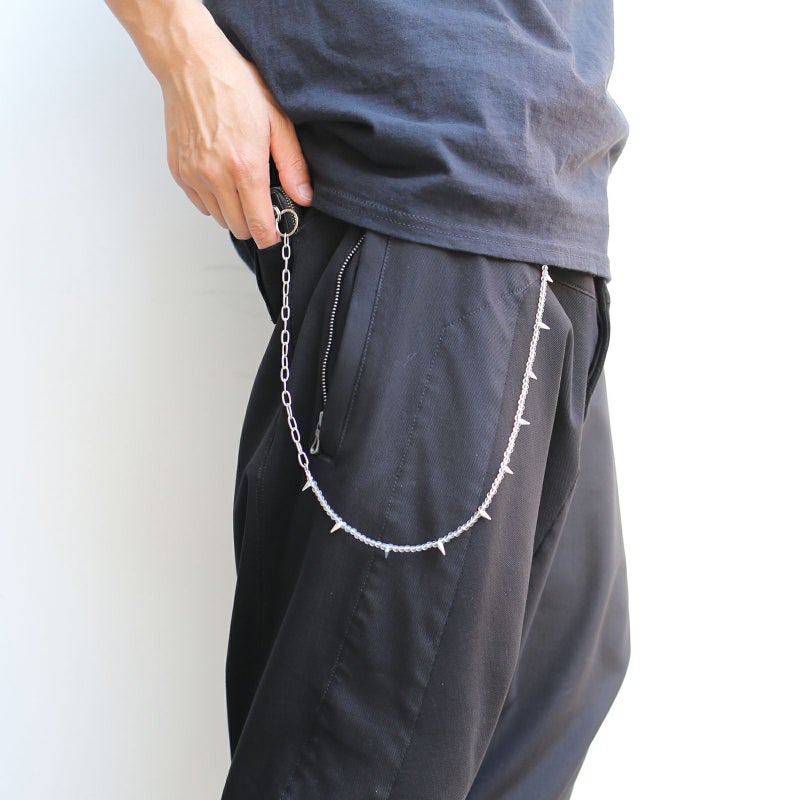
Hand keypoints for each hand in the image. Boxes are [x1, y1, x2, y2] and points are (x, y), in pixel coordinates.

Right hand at [156, 10, 311, 247]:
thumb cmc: (235, 85)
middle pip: (239, 228)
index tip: (277, 232)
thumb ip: (292, 165)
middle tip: (262, 203)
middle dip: (254, 223)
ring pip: (219, 219)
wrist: (192, 64)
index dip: (271, 235)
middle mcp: (216, 176)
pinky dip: (213, 200)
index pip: (259, 226)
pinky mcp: (179, 171)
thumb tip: (304, 197)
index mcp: (245, 167)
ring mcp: (194, 175)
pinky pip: (200, 204)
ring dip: (233, 211)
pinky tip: (222, 177)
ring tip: (241, 185)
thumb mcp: (277, 121)